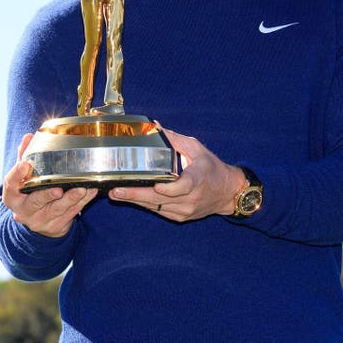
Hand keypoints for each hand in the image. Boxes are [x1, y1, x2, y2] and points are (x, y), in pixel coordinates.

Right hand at [1, 133, 97, 236]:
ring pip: (57, 209)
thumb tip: (28, 137)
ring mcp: (40, 221)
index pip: (10, 185)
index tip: (25, 164)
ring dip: (71, 199)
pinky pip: (71, 212)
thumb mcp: (24, 177)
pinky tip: (91, 191)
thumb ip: (25, 157)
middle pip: (35, 201)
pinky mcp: (56, 226)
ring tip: (82, 188)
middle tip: (58, 188)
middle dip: (47, 194)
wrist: (37, 220)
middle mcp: (23, 211)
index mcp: (12, 197)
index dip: (17, 175)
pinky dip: (82, 202)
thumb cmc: (30, 192)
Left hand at [108, 129, 245, 221]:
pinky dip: (145, 204)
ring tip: (116, 194)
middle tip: (117, 191)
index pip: (183, 187)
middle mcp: (191, 197)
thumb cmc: (211, 168)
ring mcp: (185, 210)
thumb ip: (174, 139)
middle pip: (161, 199)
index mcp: (198, 179)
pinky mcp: (180, 216)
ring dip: (136, 200)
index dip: (168, 189)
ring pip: (157, 207)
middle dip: (137, 195)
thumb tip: (154, 126)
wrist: (227, 193)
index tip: (156, 186)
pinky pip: (159, 210)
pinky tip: (130, 198)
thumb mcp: (197, 149)